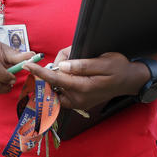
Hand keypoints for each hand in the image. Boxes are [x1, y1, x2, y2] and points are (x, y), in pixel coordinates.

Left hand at [25, 52, 149, 110]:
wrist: (130, 81)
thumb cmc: (119, 67)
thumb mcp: (104, 61)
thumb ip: (82, 65)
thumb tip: (62, 66)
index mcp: (84, 87)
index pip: (56, 79)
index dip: (40, 72)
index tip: (27, 65)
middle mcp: (79, 98)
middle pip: (54, 83)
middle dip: (55, 67)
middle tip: (69, 52)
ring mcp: (78, 103)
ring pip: (57, 88)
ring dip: (59, 74)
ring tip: (75, 61)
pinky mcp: (79, 103)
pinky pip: (62, 93)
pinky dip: (61, 82)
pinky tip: (71, 72)